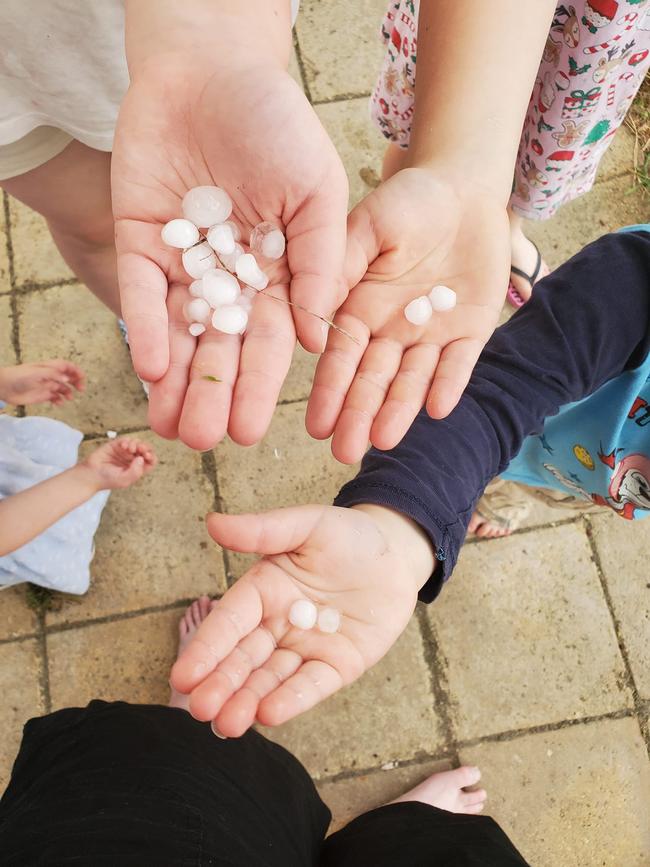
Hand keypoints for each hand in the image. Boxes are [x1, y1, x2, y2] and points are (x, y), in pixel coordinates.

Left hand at [0, 360, 84, 405]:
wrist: (4, 387)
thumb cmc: (19, 377)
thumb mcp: (37, 372)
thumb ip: (52, 374)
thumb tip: (67, 379)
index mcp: (48, 367)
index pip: (65, 366)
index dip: (75, 370)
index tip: (82, 378)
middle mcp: (49, 376)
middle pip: (67, 377)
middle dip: (76, 382)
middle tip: (81, 389)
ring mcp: (46, 386)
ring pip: (62, 388)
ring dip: (68, 392)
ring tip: (68, 398)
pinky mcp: (42, 395)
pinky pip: (55, 398)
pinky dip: (59, 400)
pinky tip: (58, 403)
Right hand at [81, 437, 156, 489]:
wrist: (91, 474)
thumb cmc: (108, 480)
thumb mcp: (125, 480)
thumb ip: (136, 471)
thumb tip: (141, 458)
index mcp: (137, 469)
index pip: (150, 461)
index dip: (152, 456)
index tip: (146, 456)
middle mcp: (132, 459)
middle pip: (145, 450)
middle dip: (145, 447)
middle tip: (140, 449)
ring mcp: (124, 452)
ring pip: (137, 443)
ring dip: (136, 443)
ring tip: (129, 449)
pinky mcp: (115, 446)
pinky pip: (125, 440)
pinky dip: (127, 441)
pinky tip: (123, 446)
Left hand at [112, 61, 347, 449]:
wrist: (215, 69)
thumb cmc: (278, 125)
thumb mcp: (318, 192)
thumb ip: (321, 263)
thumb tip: (317, 338)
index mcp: (278, 274)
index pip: (269, 342)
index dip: (259, 386)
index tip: (252, 430)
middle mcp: (231, 277)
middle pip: (221, 347)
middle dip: (214, 394)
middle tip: (208, 441)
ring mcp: (186, 261)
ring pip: (180, 332)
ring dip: (175, 380)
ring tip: (172, 428)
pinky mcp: (143, 239)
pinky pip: (144, 292)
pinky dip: (147, 327)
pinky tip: (151, 366)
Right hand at [170, 503, 433, 735]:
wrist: (397, 556)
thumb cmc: (348, 536)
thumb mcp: (308, 525)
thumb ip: (264, 529)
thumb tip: (214, 522)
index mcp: (263, 591)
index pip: (229, 622)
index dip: (207, 648)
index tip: (182, 676)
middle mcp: (277, 624)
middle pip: (244, 658)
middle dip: (221, 684)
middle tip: (200, 710)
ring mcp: (306, 649)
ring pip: (271, 679)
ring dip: (248, 701)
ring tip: (227, 725)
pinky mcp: (336, 666)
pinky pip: (311, 685)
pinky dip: (291, 699)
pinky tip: (269, 714)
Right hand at [306, 168, 509, 463]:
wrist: (463, 191)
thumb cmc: (408, 202)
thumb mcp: (368, 226)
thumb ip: (342, 265)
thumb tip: (312, 311)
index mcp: (360, 307)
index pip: (342, 357)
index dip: (330, 390)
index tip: (316, 425)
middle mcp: (392, 329)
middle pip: (373, 379)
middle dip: (358, 414)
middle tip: (344, 452)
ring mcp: (431, 333)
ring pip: (412, 379)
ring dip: (398, 411)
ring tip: (383, 442)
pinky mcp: (470, 331)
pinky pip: (459, 363)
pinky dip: (448, 384)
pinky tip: (436, 410)